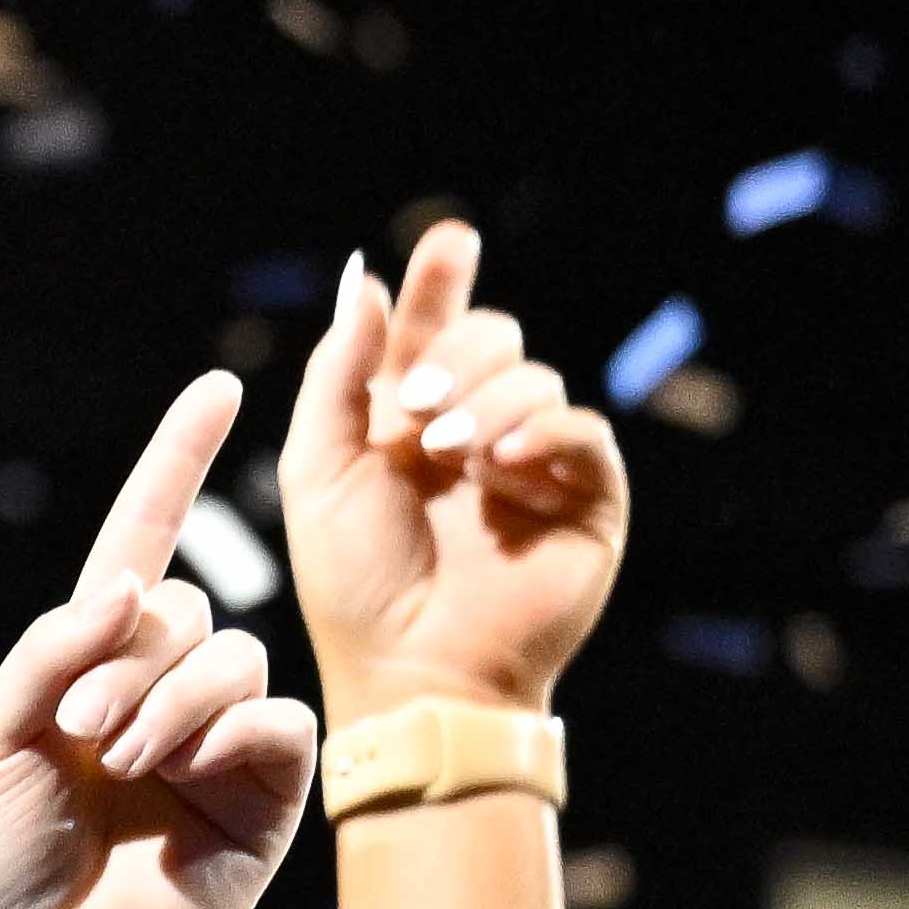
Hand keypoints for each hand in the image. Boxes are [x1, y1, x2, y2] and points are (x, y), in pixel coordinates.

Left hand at [0, 368, 320, 908]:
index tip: (215, 388)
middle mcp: (167, 687)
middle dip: (127, 659)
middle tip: (82, 731)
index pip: (144, 542)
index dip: (176, 464)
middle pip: (183, 604)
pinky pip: (277, 717)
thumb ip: (53, 647)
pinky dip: (226, 733)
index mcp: (95, 663)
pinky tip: (186, 780)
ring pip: (233, 652)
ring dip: (171, 700)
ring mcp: (223, 736)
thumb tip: (135, 579)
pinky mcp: (270, 788)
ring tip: (124, 763)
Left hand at [280, 218, 633, 720]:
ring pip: (535, 376)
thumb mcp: (322, 467)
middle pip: (493, 335)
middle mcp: (477, 430)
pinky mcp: (587, 498)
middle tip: (416, 403)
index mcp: (410, 418)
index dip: (443, 280)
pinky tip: (501, 462)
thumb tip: (367, 279)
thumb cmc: (354, 582)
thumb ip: (340, 372)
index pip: (435, 326)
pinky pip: (583, 431)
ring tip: (447, 451)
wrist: (411, 669)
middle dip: (455, 353)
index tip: (448, 240)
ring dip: (487, 401)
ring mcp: (535, 462)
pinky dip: (541, 433)